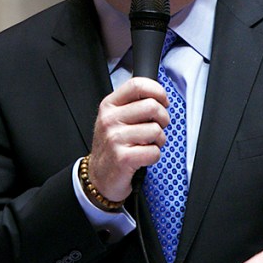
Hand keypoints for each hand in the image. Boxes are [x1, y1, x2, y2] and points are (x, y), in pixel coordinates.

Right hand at [86, 77, 169, 202]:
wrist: (99, 177)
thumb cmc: (112, 146)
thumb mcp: (115, 119)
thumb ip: (133, 105)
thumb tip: (160, 97)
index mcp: (109, 105)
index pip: (136, 85)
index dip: (157, 91)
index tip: (163, 101)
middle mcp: (109, 119)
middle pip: (151, 106)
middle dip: (163, 119)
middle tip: (157, 128)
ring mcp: (114, 138)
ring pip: (156, 130)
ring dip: (159, 140)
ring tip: (147, 145)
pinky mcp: (123, 158)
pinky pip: (154, 152)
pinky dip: (154, 156)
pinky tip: (143, 157)